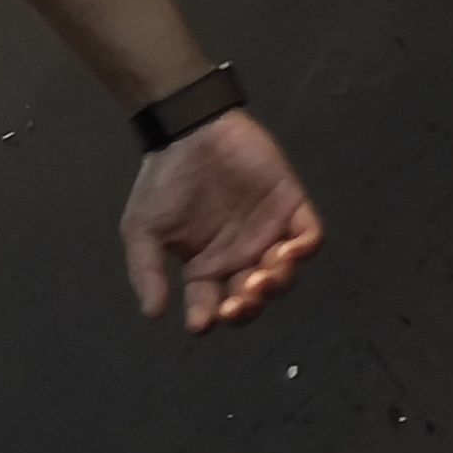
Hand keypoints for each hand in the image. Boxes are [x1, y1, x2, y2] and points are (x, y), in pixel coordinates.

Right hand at [119, 110, 322, 333]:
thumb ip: (147, 271)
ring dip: (276, 284)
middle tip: (237, 303)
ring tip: (260, 278)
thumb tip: (153, 315)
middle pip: (251, 298)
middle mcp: (239, 258)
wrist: (189, 129)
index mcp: (205, 268)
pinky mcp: (291, 208)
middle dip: (246, 309)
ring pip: (283, 275)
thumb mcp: (142, 229)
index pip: (209, 305)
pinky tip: (287, 251)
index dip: (206, 318)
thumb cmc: (163, 179)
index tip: (200, 323)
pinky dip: (304, 250)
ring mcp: (267, 234)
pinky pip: (310, 238)